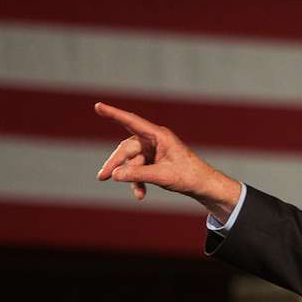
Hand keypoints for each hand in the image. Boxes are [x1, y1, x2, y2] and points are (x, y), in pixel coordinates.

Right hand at [94, 102, 240, 220]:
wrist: (203, 185)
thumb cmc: (188, 175)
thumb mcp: (162, 176)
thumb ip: (138, 174)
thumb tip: (115, 175)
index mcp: (159, 135)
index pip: (132, 122)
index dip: (113, 114)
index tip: (97, 106)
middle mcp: (154, 140)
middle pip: (127, 148)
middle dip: (116, 163)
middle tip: (101, 177)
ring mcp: (153, 151)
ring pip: (131, 161)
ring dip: (130, 177)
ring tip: (136, 194)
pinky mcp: (153, 161)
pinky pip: (138, 169)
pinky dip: (138, 181)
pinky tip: (140, 195)